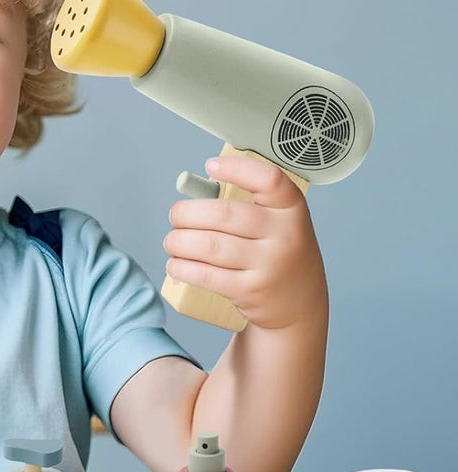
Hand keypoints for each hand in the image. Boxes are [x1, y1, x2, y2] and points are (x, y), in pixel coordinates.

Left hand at [163, 154, 326, 330]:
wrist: (299, 305)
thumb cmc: (278, 255)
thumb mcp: (279, 224)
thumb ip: (249, 207)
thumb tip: (195, 193)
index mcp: (291, 210)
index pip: (269, 180)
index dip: (237, 168)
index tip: (211, 166)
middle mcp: (284, 235)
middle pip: (224, 214)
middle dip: (187, 213)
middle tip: (175, 216)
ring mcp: (268, 265)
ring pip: (209, 245)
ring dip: (179, 241)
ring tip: (172, 242)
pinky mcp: (250, 291)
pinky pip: (205, 275)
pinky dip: (182, 267)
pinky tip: (175, 264)